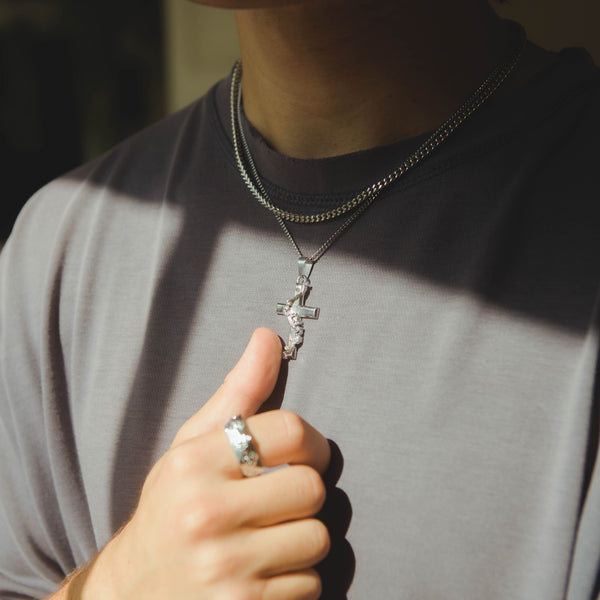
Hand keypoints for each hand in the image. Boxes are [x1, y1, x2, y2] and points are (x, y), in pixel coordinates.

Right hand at [79, 328, 330, 599]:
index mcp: (195, 463)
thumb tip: (268, 336)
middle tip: (279, 502)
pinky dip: (296, 580)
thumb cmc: (172, 505)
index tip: (303, 455)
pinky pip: (309, 586)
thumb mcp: (193, 445)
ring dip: (302, 540)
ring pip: (317, 540)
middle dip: (303, 495)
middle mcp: (206, 514)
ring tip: (269, 539)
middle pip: (311, 489)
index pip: (290, 432)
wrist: (135, 589)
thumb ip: (238, 391)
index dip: (311, 443)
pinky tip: (261, 574)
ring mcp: (225, 569)